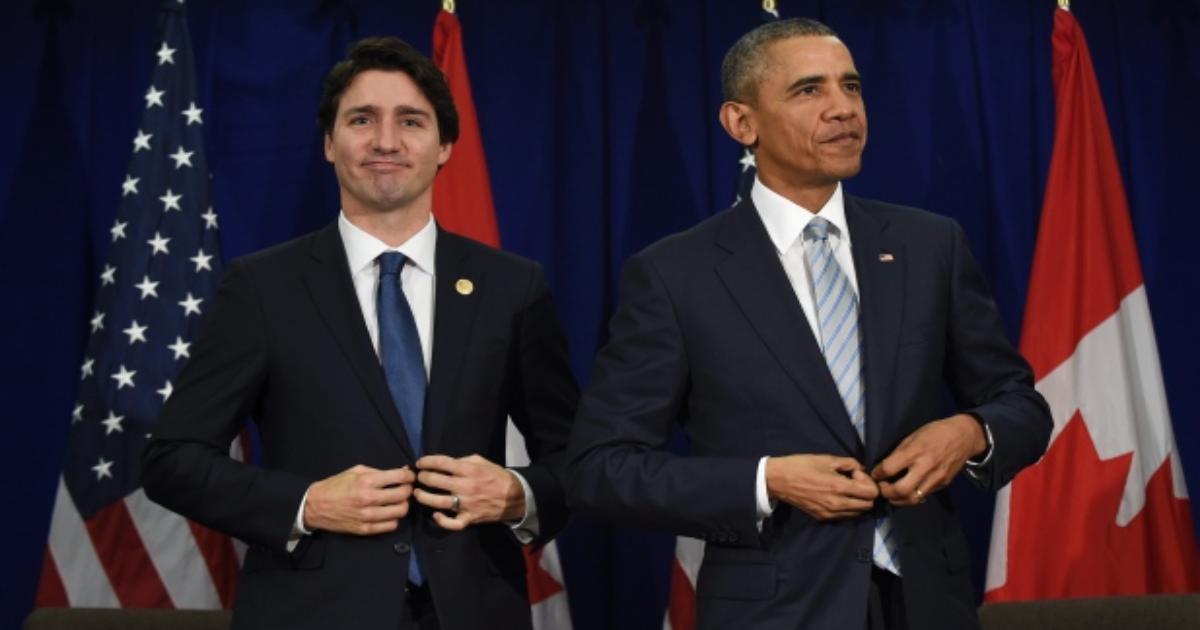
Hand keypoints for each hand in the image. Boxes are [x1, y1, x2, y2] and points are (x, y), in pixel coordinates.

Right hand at [303, 465, 414, 534]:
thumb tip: (402, 471)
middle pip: (403, 495)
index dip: (409, 476)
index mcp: (366, 481)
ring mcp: (367, 516)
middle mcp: (369, 499)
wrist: (315, 506)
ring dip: (403, 505)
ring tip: (398, 501)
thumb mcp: (356, 471)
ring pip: (400, 511)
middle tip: (405, 488)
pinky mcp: (365, 530)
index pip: (399, 478)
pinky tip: (389, 513)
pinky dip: (394, 518)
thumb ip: (379, 472)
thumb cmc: (337, 485)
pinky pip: (391, 525)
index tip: (410, 477)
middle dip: (408, 490)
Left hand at [414, 454, 524, 530]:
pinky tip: (436, 515)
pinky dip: (442, 521)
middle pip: (436, 481)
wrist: (514, 496)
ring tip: (417, 493)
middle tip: (418, 477)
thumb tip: (445, 464)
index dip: (427, 461)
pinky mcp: (469, 518)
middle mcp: (466, 486)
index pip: (442, 463)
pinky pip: (453, 524)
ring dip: (424, 497)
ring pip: (439, 502)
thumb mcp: (482, 462)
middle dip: (423, 477)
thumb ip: (464, 461)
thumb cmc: (496, 477)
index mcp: (469, 470)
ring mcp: (467, 504)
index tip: (420, 463)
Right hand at [765, 454, 878, 519]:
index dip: (868, 481)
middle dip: (866, 493)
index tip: (855, 474)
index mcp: (839, 487)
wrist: (779, 480)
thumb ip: (850, 463)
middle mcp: (837, 504)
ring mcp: (830, 513)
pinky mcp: (823, 518)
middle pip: (868, 505)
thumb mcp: (827, 458)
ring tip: (844, 490)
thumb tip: (861, 470)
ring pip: (858, 513)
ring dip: (857, 501)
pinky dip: (847, 507)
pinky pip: (845, 516)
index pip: (872, 493)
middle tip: (852, 482)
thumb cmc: (802, 465)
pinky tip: (836, 496)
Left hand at [871, 414, 986, 505]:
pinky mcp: (943, 484)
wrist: (964, 437)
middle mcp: (926, 467)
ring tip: (891, 495)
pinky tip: (906, 492)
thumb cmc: (935, 432)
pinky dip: (912, 497)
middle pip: (900, 490)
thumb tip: (884, 467)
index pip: (889, 468)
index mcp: (916, 451)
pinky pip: (924, 496)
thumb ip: (899, 453)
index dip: (878, 474)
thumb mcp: (913, 436)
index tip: (874, 474)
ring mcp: (936, 478)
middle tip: (881, 489)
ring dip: (898, 500)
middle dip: (886, 493)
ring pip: (913, 499)